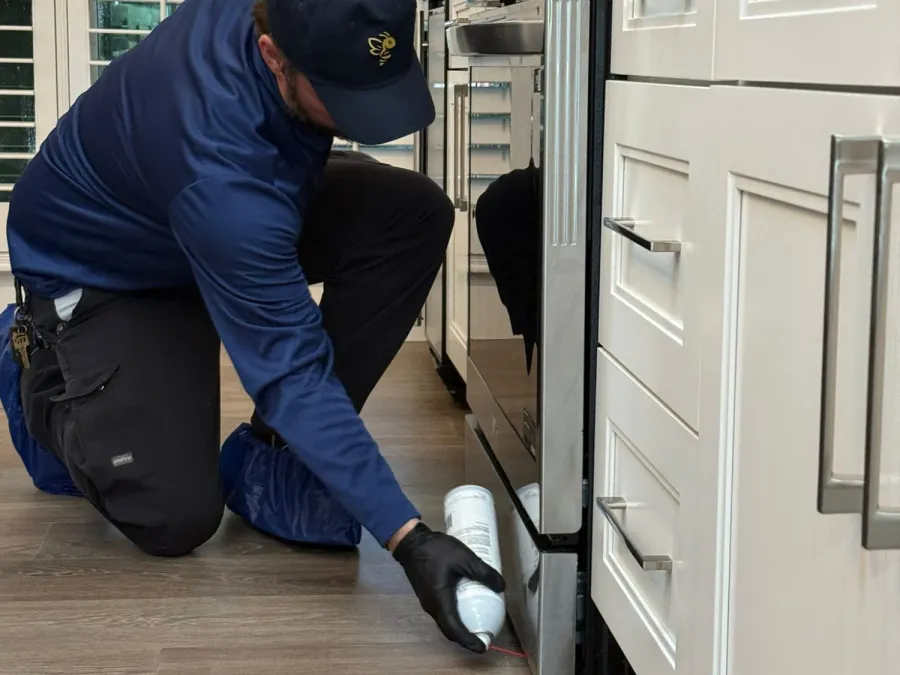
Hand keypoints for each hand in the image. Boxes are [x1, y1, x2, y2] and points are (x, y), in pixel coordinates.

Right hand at [392, 522, 505, 652]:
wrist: (412, 542)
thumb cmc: (436, 550)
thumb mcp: (464, 558)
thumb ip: (483, 572)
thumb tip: (501, 586)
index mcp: (440, 601)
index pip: (454, 629)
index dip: (469, 641)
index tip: (483, 647)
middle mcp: (432, 606)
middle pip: (449, 630)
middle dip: (466, 638)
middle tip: (484, 637)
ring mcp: (428, 601)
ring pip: (445, 621)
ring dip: (460, 627)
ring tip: (477, 623)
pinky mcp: (428, 595)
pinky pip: (442, 612)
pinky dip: (455, 617)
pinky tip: (466, 606)